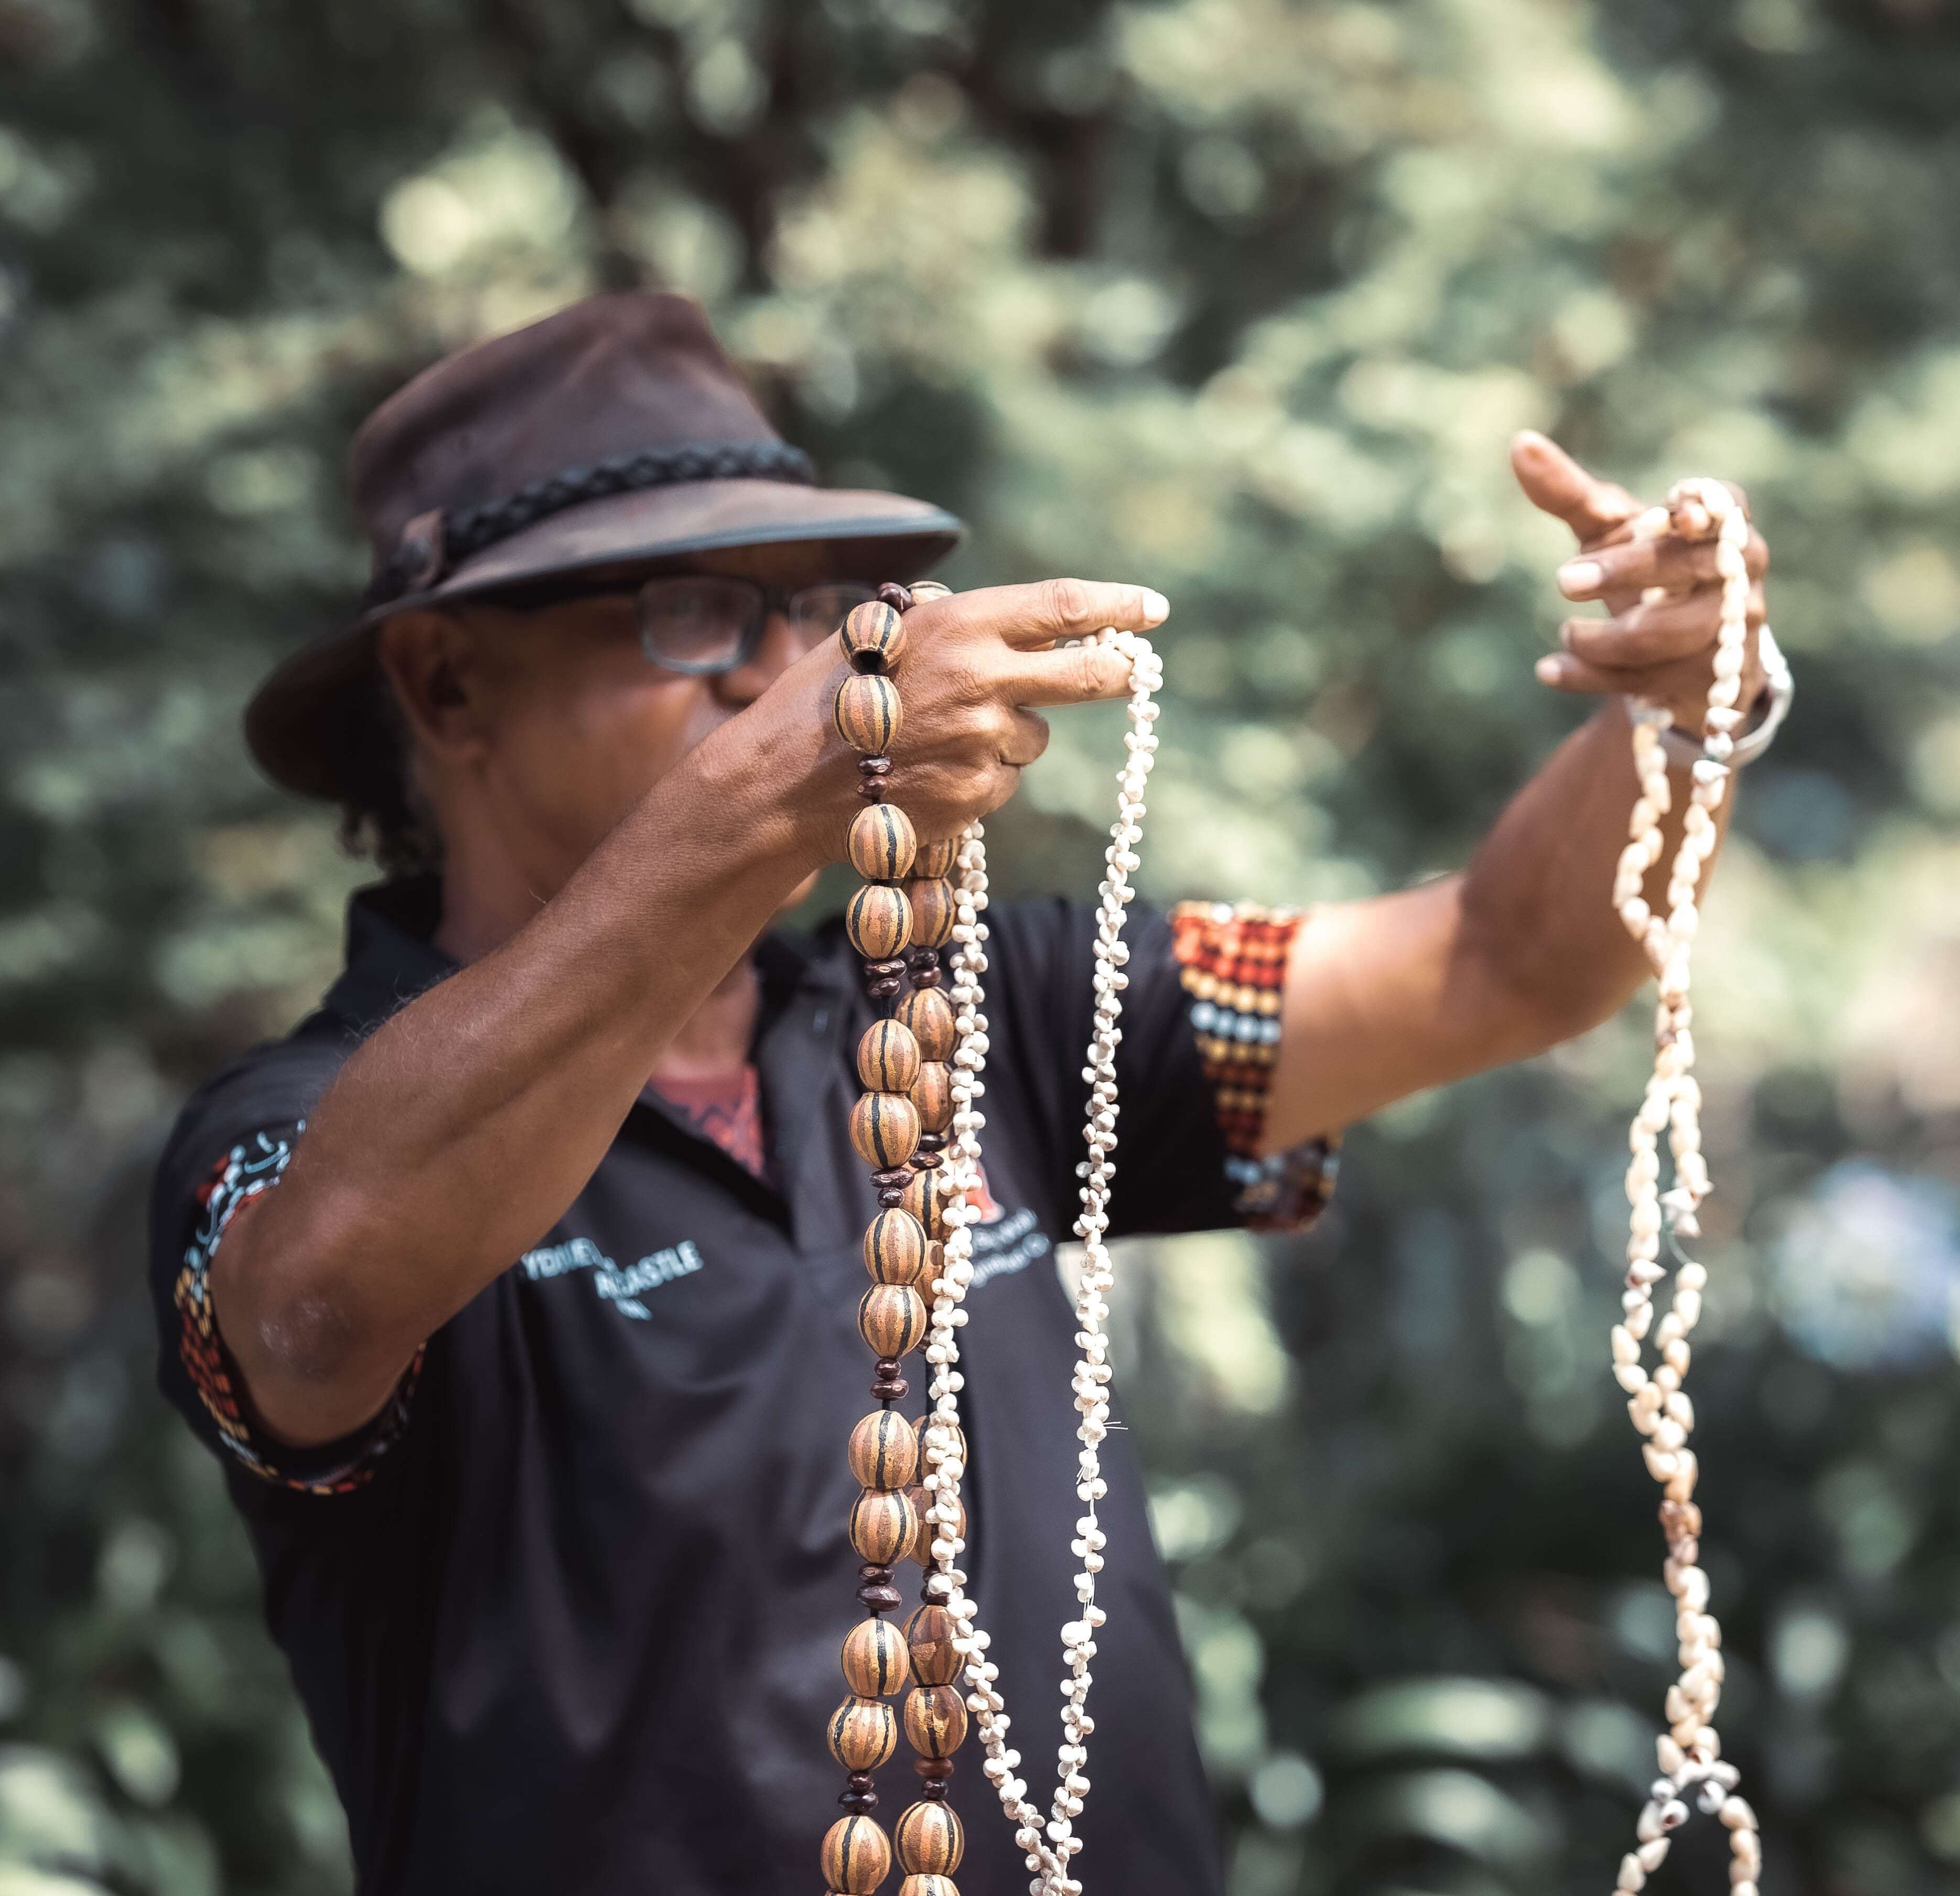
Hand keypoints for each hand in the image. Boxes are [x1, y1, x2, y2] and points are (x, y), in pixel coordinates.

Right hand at [760, 577, 1165, 865]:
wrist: (784, 781)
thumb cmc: (823, 698)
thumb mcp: (880, 633)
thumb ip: (951, 625)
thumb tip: (1014, 625)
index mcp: (962, 624)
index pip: (1064, 607)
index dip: (1118, 606)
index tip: (1152, 608)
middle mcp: (984, 680)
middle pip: (1089, 676)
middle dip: (1118, 673)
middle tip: (1133, 671)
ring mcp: (984, 743)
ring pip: (1033, 736)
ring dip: (1006, 734)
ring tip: (938, 738)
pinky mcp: (977, 795)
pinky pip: (1002, 780)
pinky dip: (978, 777)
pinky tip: (927, 773)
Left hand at [1511, 431, 1769, 736]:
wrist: (1675, 651)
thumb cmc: (1644, 568)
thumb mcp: (1608, 530)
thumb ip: (1570, 492)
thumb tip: (1520, 444)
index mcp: (1721, 523)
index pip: (1723, 508)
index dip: (1703, 511)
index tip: (1676, 516)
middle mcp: (1737, 573)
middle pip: (1689, 570)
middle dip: (1627, 573)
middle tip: (1562, 580)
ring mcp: (1728, 630)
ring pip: (1670, 635)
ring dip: (1605, 639)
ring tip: (1565, 634)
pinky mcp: (1707, 681)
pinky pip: (1648, 679)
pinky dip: (1592, 677)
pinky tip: (1549, 671)